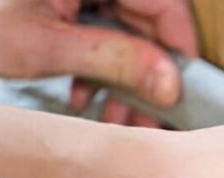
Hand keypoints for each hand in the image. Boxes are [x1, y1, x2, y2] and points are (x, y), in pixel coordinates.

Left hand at [0, 0, 197, 125]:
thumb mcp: (43, 45)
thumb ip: (114, 60)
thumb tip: (170, 82)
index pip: (164, 1)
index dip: (178, 48)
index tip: (180, 91)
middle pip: (143, 18)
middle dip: (144, 73)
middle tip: (145, 119)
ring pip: (119, 28)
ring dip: (119, 77)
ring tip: (113, 117)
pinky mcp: (54, 1)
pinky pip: (92, 29)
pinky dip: (93, 65)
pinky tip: (81, 96)